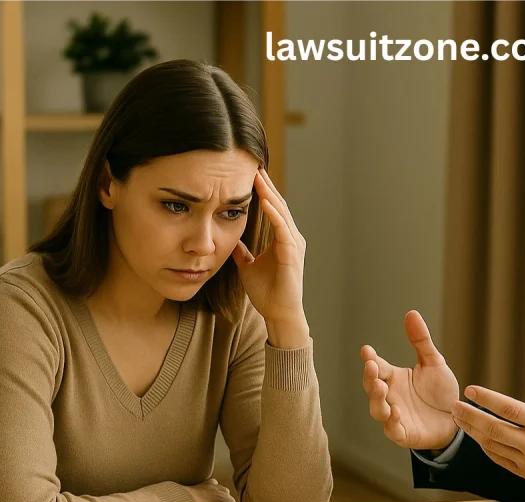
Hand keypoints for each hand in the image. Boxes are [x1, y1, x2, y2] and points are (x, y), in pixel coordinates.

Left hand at [232, 167, 309, 347]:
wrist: (279, 313)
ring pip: (281, 212)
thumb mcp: (247, 266)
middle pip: (278, 204)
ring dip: (269, 194)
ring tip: (257, 176)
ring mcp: (294, 244)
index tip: (249, 174)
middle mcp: (291, 238)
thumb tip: (230, 239)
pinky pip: (282, 229)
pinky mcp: (292, 254)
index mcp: (282, 239)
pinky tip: (264, 201)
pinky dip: (274, 214)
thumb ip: (242, 251)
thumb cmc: (267, 293)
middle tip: (253, 165)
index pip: (272, 208)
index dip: (262, 191)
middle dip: (265, 185)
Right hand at [361, 311, 460, 450]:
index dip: (370, 359)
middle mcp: (390, 396)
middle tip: (372, 366)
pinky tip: (397, 411)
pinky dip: (392, 422)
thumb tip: (411, 313)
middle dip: (369, 376)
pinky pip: (393, 429)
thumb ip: (421, 341)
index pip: (377, 366)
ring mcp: (395, 415)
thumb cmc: (440, 392)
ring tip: (380, 387)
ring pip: (377, 409)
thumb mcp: (433, 363)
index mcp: (394, 378)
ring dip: (376, 399)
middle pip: (371, 386)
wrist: (457, 419)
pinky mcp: (403, 433)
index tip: (366, 350)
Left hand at [451, 358, 524, 497]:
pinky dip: (485, 447)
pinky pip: (499, 459)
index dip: (487, 399)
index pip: (510, 410)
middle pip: (494, 429)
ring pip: (493, 446)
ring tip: (458, 418)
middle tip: (453, 405)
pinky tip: (476, 435)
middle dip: (470, 416)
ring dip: (472, 431)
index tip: (470, 390)